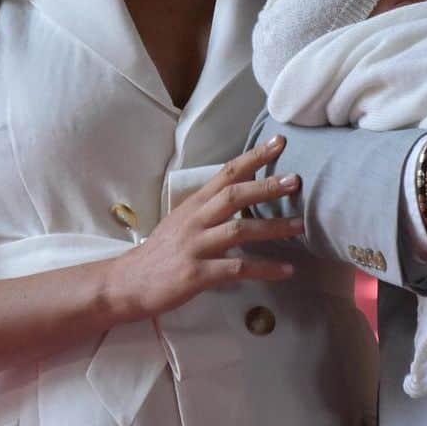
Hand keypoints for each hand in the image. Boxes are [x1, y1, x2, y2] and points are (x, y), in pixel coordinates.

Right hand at [104, 136, 302, 320]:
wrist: (126, 284)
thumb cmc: (161, 251)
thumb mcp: (184, 219)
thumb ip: (211, 205)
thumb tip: (245, 187)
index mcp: (195, 204)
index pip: (227, 173)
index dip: (254, 156)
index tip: (278, 142)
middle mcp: (196, 220)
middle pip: (234, 196)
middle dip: (267, 186)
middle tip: (295, 180)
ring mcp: (195, 246)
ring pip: (239, 230)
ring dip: (273, 228)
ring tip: (300, 226)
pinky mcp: (196, 274)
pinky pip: (236, 269)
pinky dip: (264, 268)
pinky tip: (286, 270)